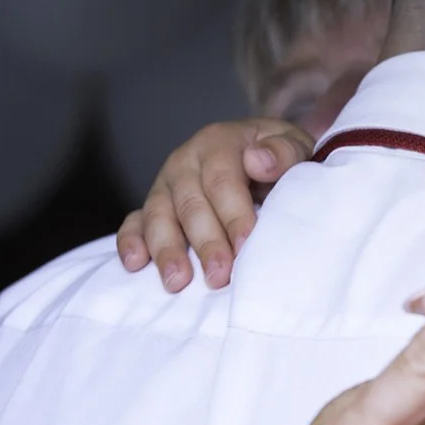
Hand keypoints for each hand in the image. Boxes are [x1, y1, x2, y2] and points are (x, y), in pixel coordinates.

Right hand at [116, 118, 312, 290]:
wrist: (260, 154)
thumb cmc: (279, 157)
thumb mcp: (294, 144)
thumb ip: (284, 152)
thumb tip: (257, 161)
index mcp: (219, 142)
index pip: (223, 181)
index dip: (234, 215)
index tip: (247, 245)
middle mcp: (186, 161)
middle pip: (191, 204)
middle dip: (206, 243)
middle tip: (219, 277)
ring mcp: (165, 183)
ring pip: (159, 216)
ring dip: (167, 250)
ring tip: (177, 282)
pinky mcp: (153, 204)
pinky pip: (134, 222)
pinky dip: (131, 242)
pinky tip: (135, 264)